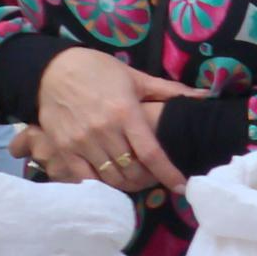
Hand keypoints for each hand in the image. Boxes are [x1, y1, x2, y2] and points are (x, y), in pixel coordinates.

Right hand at [29, 48, 197, 198]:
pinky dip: (100, 183)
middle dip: (148, 180)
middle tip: (155, 179)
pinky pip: (83, 177)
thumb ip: (169, 91)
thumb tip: (204, 95)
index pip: (151, 153)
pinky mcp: (62, 147)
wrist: (52, 68)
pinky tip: (110, 180)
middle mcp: (103, 131)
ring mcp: (80, 141)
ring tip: (136, 181)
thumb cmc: (99, 70)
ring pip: (110, 177)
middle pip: (132, 171)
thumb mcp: (136, 78)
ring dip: (127, 184)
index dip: (168, 173)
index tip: (182, 186)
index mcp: (125, 113)